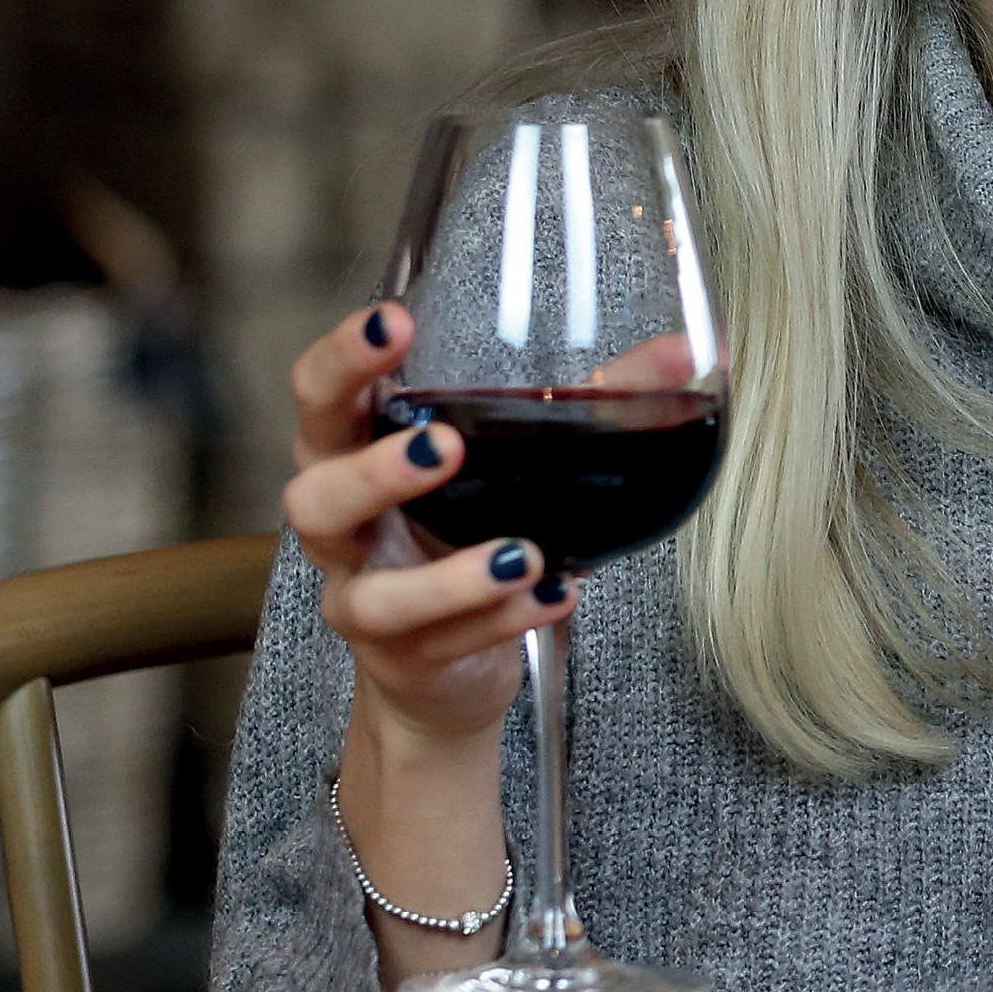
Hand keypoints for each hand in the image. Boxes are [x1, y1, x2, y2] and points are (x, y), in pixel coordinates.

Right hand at [285, 304, 573, 747]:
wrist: (443, 668)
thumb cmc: (470, 529)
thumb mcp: (516, 459)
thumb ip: (592, 398)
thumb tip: (681, 350)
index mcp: (356, 453)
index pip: (319, 397)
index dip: (343, 358)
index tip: (394, 323)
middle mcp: (343, 530)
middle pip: (312, 495)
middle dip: (373, 470)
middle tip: (443, 444)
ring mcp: (365, 601)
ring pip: (374, 597)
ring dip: (445, 578)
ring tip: (520, 554)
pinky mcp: (402, 663)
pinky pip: (441, 648)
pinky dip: (500, 623)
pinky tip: (553, 597)